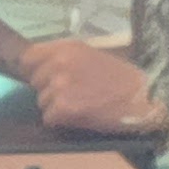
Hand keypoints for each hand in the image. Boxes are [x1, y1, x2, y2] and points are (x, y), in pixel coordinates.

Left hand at [24, 38, 161, 136]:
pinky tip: (79, 115)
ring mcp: (60, 85)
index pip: (29, 57)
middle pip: (34, 81)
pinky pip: (48, 118)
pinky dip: (60, 121)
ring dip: (55, 106)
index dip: (34, 69)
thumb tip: (38, 68)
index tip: (44, 77)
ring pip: (41, 101)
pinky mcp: (63, 107)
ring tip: (79, 104)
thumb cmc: (118, 78)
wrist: (140, 98)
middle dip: (47, 89)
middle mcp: (59, 63)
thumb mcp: (89, 55)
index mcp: (66, 47)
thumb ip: (64, 58)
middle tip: (71, 93)